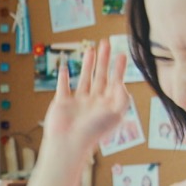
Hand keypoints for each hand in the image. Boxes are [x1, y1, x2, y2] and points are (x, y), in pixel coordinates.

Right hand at [42, 39, 131, 157]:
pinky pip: (63, 87)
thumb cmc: (93, 131)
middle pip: (100, 77)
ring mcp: (78, 103)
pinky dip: (63, 77)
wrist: (69, 143)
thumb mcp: (116, 114)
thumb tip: (122, 83)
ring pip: (84, 78)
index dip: (119, 68)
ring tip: (90, 49)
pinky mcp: (62, 103)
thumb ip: (122, 97)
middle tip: (106, 43)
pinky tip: (65, 67)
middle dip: (104, 60)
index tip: (122, 54)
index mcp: (107, 106)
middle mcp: (93, 103)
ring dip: (88, 64)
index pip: (115, 82)